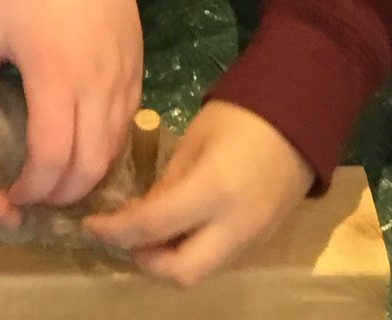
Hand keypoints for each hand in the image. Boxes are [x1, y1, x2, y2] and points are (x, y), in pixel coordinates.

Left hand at [0, 0, 140, 206]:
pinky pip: (126, 129)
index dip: (33, 187)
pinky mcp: (137, 73)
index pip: (52, 157)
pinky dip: (106, 152)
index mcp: (54, 77)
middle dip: (60, 196)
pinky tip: (82, 152)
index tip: (11, 193)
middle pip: (89, 168)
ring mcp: (123, 81)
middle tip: (34, 197)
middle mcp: (96, 87)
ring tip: (57, 182)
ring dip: (86, 178)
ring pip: (112, 153)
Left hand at [83, 101, 311, 285]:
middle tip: (126, 237)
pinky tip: (179, 230)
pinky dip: (192, 253)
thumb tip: (140, 215)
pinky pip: (218, 261)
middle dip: (145, 263)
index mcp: (211, 191)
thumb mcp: (194, 140)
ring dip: (169, 262)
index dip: (114, 231)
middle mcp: (232, 226)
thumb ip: (166, 183)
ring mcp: (250, 240)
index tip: (89, 225)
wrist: (301, 119)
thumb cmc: (241, 117)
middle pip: (180, 273)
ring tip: (149, 233)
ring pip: (200, 272)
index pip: (151, 226)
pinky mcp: (260, 242)